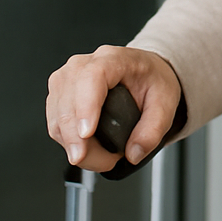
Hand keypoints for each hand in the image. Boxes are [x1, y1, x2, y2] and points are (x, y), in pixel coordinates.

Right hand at [46, 44, 182, 171]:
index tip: (87, 134)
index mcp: (113, 59)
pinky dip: (68, 143)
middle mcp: (83, 65)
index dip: (86, 107)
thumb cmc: (151, 80)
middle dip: (79, 140)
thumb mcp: (166, 102)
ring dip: (75, 145)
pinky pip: (55, 124)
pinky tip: (88, 150)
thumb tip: (133, 153)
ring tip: (103, 157)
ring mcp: (66, 79)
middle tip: (106, 161)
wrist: (144, 73)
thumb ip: (153, 130)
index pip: (92, 78)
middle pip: (68, 102)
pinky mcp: (58, 95)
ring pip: (57, 117)